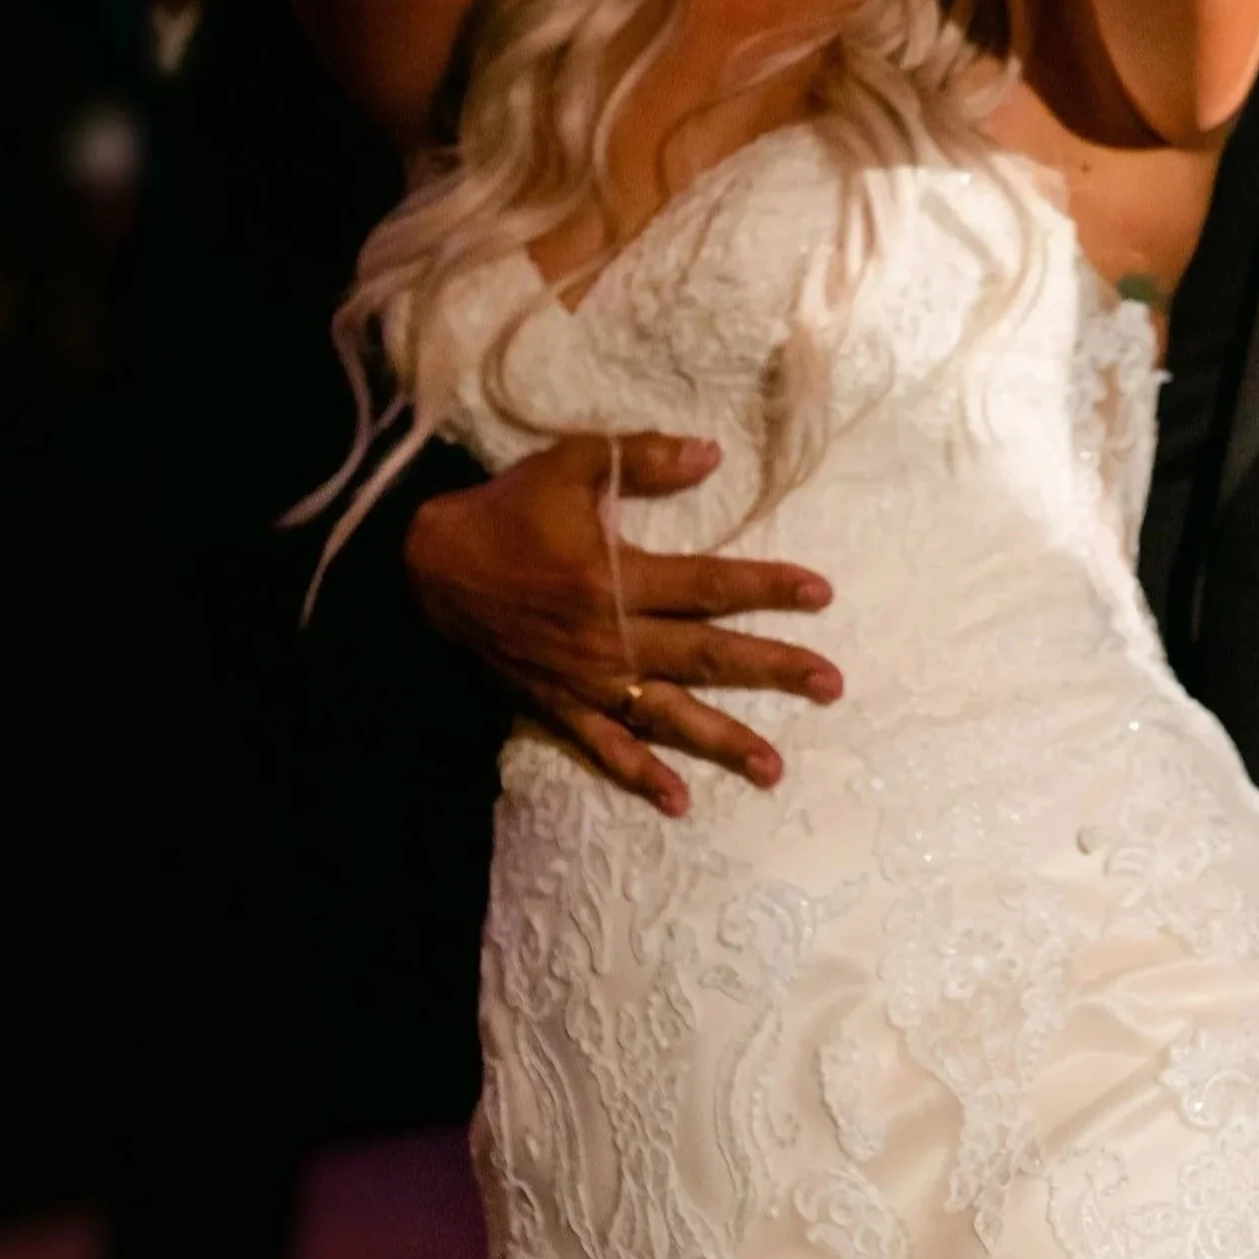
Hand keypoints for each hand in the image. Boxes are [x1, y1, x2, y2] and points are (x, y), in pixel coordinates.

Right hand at [405, 432, 843, 816]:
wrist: (426, 569)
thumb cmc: (505, 511)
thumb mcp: (570, 465)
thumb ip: (642, 459)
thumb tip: (712, 456)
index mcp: (616, 577)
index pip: (712, 584)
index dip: (768, 587)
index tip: (821, 594)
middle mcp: (610, 636)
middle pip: (707, 656)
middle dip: (773, 670)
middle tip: (831, 684)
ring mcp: (585, 679)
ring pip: (667, 715)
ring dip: (723, 742)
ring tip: (775, 768)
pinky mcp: (557, 705)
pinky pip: (604, 748)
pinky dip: (640, 776)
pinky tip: (680, 802)